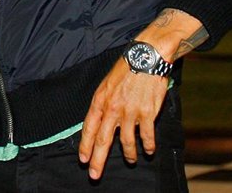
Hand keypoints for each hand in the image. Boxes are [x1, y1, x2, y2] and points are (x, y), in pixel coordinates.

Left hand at [78, 58, 168, 179]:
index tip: (83, 160)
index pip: (88, 127)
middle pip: (103, 139)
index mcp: (100, 99)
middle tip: (94, 175)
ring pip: (126, 142)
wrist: (147, 56)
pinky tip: (149, 150)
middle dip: (98, 160)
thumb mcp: (107, 83)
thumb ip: (103, 103)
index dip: (85, 146)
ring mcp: (130, 112)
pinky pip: (146, 136)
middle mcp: (113, 108)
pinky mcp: (148, 113)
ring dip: (129, 155)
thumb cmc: (126, 68)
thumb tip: (99, 120)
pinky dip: (148, 146)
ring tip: (131, 161)